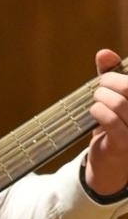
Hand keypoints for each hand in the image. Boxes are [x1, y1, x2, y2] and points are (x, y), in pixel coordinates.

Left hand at [85, 49, 127, 195]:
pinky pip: (111, 120)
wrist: (110, 165)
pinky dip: (98, 111)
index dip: (119, 73)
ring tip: (96, 100)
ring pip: (120, 102)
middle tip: (100, 87)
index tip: (108, 76)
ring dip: (101, 97)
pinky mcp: (125, 143)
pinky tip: (95, 112)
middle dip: (110, 82)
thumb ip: (111, 75)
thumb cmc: (115, 127)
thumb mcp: (113, 99)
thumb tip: (103, 53)